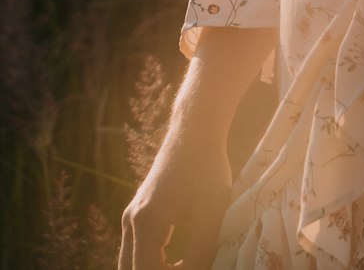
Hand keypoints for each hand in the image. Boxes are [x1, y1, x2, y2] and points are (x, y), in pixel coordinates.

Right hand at [118, 133, 230, 269]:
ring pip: (130, 262)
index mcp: (146, 223)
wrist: (195, 130)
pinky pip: (136, 249)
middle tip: (188, 269)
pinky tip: (178, 263)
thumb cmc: (206, 168)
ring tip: (184, 267)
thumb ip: (199, 252)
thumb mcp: (210, 213)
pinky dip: (151, 262)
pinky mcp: (138, 212)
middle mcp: (131, 222)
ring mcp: (131, 216)